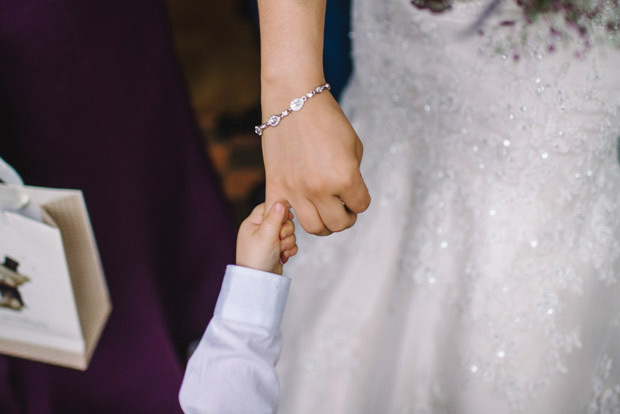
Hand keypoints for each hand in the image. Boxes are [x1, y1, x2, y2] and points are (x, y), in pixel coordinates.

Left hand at [236, 202, 297, 274]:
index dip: (280, 210)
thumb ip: (274, 217)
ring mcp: (269, 240)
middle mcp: (260, 230)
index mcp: (253, 223)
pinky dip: (289, 250)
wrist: (259, 282)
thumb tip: (281, 201)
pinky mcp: (276, 249)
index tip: (287, 217)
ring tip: (280, 250)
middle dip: (286, 230)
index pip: (269, 206)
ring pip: (288, 232)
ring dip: (288, 242)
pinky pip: (290, 243)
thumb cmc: (257, 259)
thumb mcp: (266, 235)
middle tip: (280, 239)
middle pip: (282, 219)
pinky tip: (283, 257)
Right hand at [262, 90, 370, 235]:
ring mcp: (295, 190)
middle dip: (345, 217)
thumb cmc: (327, 119)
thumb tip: (349, 196)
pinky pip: (279, 217)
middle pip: (338, 224)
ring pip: (313, 228)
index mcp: (345, 177)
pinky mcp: (275, 186)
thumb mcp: (354, 146)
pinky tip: (299, 207)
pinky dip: (290, 219)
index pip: (361, 206)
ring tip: (324, 210)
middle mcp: (320, 189)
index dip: (361, 200)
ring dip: (323, 223)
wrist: (294, 99)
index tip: (356, 193)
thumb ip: (354, 175)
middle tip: (343, 206)